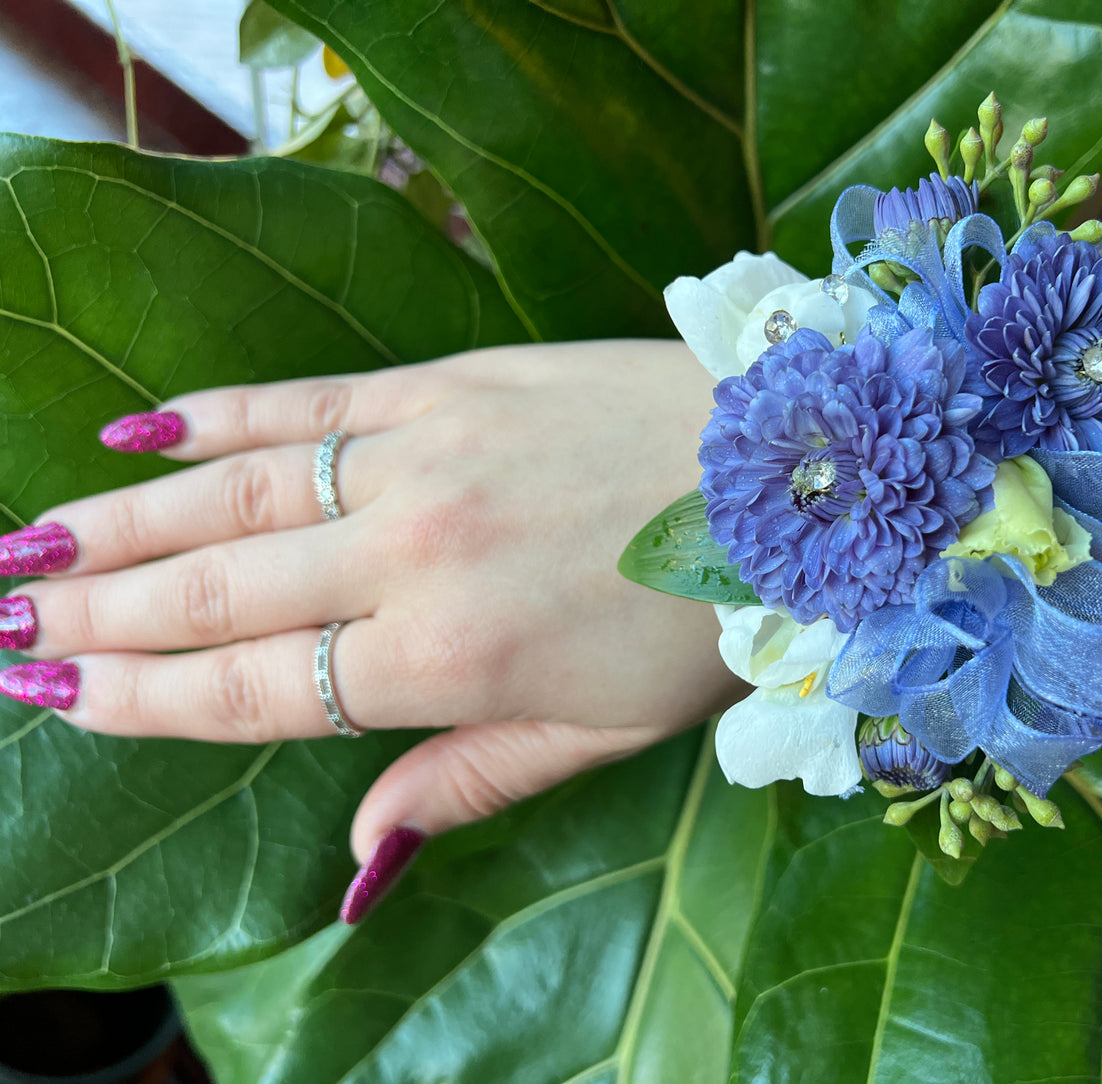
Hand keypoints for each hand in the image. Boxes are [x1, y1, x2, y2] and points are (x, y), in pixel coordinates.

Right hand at [0, 340, 740, 916]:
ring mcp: (424, 455)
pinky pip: (305, 400)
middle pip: (215, 593)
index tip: (51, 695)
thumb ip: (464, 786)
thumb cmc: (708, 618)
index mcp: (449, 661)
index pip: (252, 691)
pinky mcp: (449, 383)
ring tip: (29, 544)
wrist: (796, 472)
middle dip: (97, 615)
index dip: (141, 699)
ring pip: (235, 495)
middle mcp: (413, 555)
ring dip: (119, 520)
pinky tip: (137, 427)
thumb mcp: (600, 734)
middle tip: (1, 623)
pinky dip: (214, 416)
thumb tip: (356, 866)